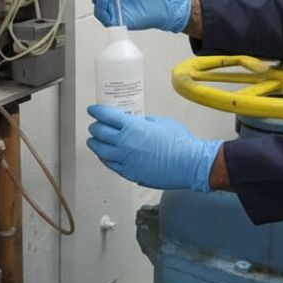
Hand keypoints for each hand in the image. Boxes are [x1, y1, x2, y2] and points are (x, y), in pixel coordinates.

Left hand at [86, 104, 221, 191]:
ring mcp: (126, 160)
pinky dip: (104, 158)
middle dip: (94, 127)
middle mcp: (125, 143)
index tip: (93, 110)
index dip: (97, 111)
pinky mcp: (130, 173)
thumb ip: (143, 121)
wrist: (189, 164)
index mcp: (132, 127)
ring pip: (101, 151)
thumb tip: (135, 122)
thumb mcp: (160, 122)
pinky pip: (110, 165)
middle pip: (99, 133)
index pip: (106, 116)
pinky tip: (105, 156)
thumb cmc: (179, 143)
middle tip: (94, 125)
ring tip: (94, 141)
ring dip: (95, 144)